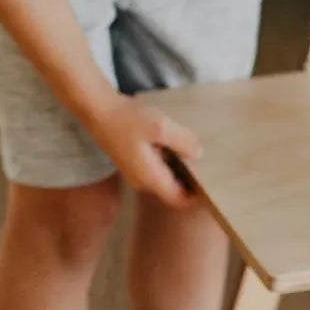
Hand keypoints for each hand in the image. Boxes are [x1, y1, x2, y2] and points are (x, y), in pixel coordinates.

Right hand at [91, 92, 202, 207]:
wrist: (97, 110)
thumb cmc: (127, 119)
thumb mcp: (161, 127)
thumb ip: (183, 142)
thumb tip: (198, 153)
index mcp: (150, 178)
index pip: (178, 199)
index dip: (196, 197)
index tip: (212, 185)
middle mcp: (142, 181)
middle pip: (172, 191)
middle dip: (189, 182)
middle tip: (208, 166)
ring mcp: (135, 172)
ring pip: (164, 179)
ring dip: (178, 170)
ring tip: (193, 152)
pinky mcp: (131, 162)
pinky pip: (156, 169)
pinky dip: (168, 162)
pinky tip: (174, 143)